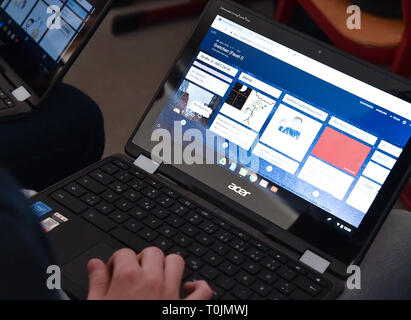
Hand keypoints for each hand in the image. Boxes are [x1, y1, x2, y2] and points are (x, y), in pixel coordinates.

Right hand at [87, 247, 212, 299]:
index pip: (124, 253)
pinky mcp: (186, 311)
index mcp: (129, 278)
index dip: (117, 261)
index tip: (114, 272)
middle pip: (152, 252)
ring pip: (176, 262)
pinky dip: (199, 287)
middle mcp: (153, 281)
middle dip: (142, 259)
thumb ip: (97, 283)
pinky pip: (203, 291)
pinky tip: (187, 289)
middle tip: (134, 274)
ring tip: (157, 276)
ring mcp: (172, 294)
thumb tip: (95, 265)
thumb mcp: (96, 306)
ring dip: (168, 266)